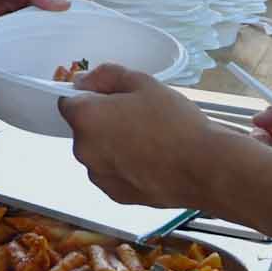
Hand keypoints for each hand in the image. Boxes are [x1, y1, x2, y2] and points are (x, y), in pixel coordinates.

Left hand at [62, 63, 223, 206]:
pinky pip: (112, 173)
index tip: (113, 98)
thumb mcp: (143, 83)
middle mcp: (83, 149)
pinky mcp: (115, 195)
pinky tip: (151, 161)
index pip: (68, 101)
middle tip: (139, 117)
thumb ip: (106, 76)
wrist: (203, 167)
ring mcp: (98, 175)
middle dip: (104, 121)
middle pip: (84, 128)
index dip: (90, 96)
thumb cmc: (175, 122)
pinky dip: (124, 167)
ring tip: (149, 141)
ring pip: (98, 152)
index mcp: (85, 118)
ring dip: (113, 145)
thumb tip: (82, 80)